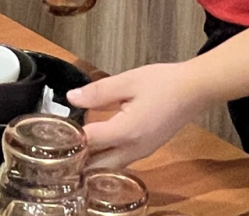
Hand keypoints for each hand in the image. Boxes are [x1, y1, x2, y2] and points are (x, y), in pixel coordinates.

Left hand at [67, 62, 211, 169]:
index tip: (53, 130)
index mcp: (126, 131)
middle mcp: (133, 149)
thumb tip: (72, 98)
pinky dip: (105, 159)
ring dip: (91, 162)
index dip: (69, 137)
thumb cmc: (164, 83)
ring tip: (72, 148)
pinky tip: (96, 146)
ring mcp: (141, 152)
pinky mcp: (146, 150)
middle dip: (77, 160)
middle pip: (97, 166)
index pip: (88, 142)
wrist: (195, 90)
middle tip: (58, 147)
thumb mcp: (128, 80)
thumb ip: (98, 92)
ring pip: (109, 168)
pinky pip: (120, 162)